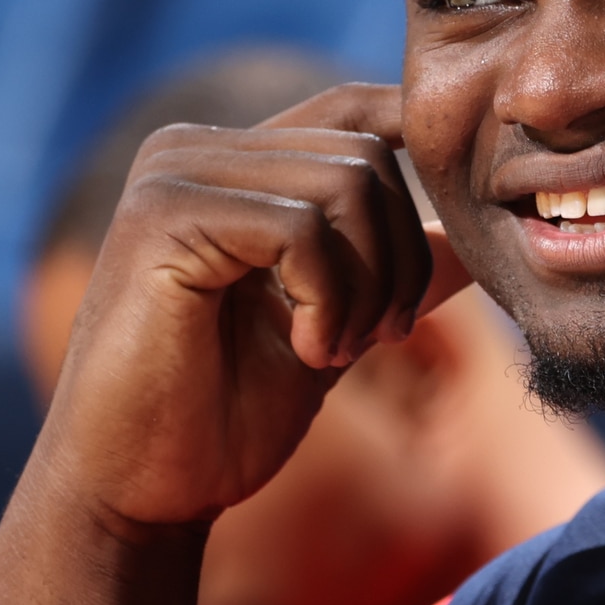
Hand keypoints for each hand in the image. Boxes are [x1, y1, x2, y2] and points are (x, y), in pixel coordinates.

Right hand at [0, 81, 448, 604]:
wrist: (137, 493)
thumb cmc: (219, 422)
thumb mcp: (332, 333)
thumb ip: (383, 275)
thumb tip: (467, 239)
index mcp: (227, 166)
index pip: (350, 110)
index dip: (417, 148)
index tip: (452, 237)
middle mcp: (192, 151)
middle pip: (366, 153)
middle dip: (401, 258)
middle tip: (380, 339)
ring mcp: (173, 176)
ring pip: (347, 184)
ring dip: (370, 286)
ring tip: (335, 352)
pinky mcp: (163, 217)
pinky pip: (302, 228)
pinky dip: (330, 301)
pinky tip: (306, 352)